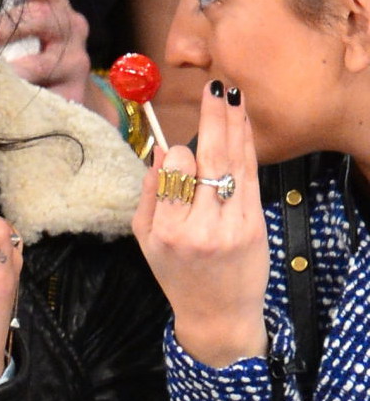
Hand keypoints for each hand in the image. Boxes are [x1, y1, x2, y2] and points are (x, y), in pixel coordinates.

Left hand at [0, 0, 89, 102]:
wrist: (65, 88)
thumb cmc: (33, 46)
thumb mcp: (20, 21)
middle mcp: (68, 23)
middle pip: (41, 16)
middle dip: (6, 26)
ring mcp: (75, 57)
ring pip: (45, 60)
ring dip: (14, 68)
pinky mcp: (75, 90)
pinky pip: (47, 94)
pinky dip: (24, 95)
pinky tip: (6, 96)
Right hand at [132, 82, 268, 367]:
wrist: (219, 315)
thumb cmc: (175, 275)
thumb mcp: (144, 239)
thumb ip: (149, 195)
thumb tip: (161, 151)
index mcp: (167, 231)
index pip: (176, 172)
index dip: (179, 154)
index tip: (178, 151)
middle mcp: (201, 227)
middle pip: (209, 159)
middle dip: (213, 117)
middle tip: (214, 86)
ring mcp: (233, 226)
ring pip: (234, 163)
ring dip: (235, 124)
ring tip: (231, 95)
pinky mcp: (256, 225)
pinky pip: (251, 176)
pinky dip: (247, 147)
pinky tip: (243, 125)